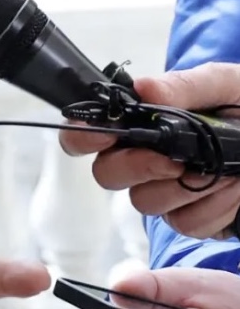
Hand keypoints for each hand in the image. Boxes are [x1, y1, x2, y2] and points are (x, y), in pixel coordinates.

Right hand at [62, 65, 239, 238]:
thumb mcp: (230, 84)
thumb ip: (187, 85)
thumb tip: (144, 89)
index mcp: (142, 122)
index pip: (86, 133)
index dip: (83, 136)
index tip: (105, 134)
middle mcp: (144, 159)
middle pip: (107, 174)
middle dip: (139, 168)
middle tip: (174, 160)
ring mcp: (167, 191)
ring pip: (145, 203)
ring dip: (186, 188)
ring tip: (224, 170)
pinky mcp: (194, 218)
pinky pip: (185, 224)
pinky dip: (214, 207)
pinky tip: (234, 188)